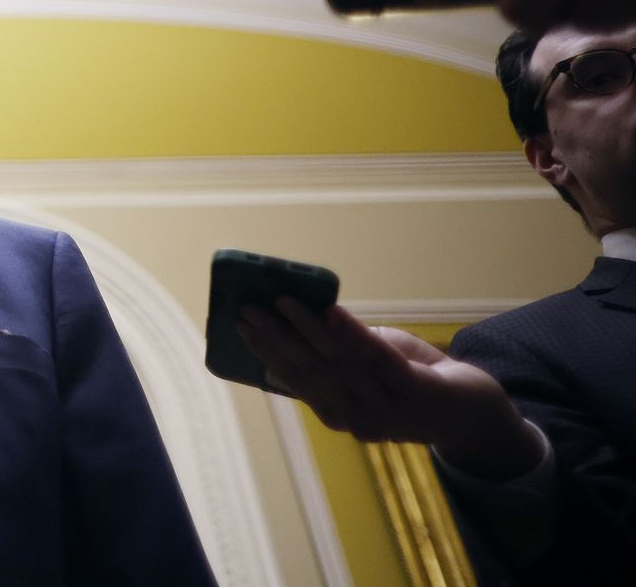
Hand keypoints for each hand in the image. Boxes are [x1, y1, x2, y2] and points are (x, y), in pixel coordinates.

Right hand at [239, 298, 541, 478]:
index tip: (239, 323)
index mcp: (339, 416)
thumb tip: (298, 315)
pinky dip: (352, 334)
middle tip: (247, 307)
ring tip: (281, 299)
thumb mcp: (369, 371)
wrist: (476, 416)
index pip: (294, 379)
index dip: (265, 350)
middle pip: (309, 369)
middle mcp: (357, 417)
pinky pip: (378, 359)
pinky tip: (331, 311)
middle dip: (275, 336)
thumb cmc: (413, 383)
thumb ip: (337, 354)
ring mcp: (387, 406)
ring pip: (337, 362)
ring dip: (305, 328)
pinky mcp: (416, 390)